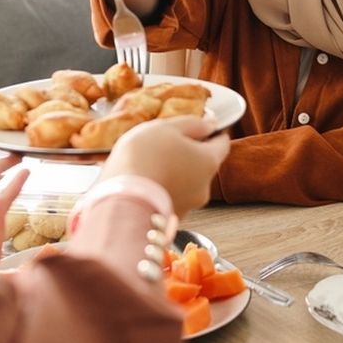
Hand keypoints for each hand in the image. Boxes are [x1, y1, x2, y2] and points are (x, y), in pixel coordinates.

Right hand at [100, 117, 229, 216]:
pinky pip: (171, 197)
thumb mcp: (166, 127)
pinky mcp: (170, 219)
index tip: (202, 126)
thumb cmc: (142, 158)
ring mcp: (188, 206)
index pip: (222, 143)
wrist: (120, 201)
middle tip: (165, 143)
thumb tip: (210, 122)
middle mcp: (204, 187)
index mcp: (208, 161)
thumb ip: (192, 123)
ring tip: (149, 164)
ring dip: (175, 172)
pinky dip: (163, 188)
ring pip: (187, 182)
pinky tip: (145, 181)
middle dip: (188, 153)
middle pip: (203, 164)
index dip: (213, 132)